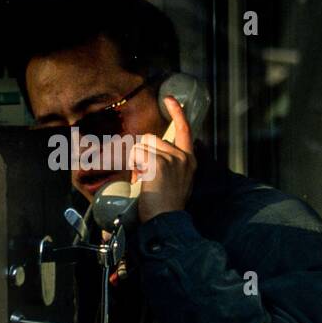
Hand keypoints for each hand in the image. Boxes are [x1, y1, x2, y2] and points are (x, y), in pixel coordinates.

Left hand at [132, 96, 196, 223]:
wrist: (166, 222)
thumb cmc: (166, 207)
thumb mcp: (176, 182)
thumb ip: (168, 165)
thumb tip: (145, 154)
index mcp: (189, 160)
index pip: (184, 130)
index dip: (177, 112)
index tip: (169, 100)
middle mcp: (183, 157)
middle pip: (151, 139)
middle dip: (141, 153)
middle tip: (142, 175)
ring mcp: (172, 159)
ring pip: (141, 146)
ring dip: (135, 161)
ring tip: (142, 180)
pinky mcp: (159, 163)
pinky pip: (136, 155)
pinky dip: (133, 166)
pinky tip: (140, 181)